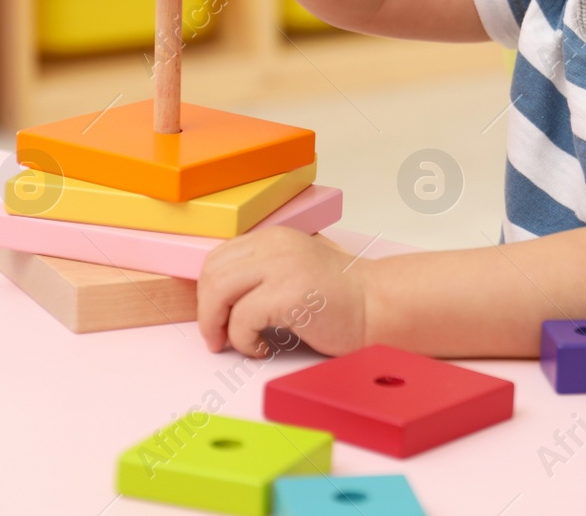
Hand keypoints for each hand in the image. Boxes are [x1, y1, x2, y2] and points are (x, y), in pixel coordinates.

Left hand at [196, 227, 369, 357]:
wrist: (378, 306)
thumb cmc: (340, 298)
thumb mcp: (295, 269)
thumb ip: (262, 272)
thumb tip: (219, 296)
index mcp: (275, 238)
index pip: (217, 258)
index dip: (207, 292)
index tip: (215, 317)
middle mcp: (275, 245)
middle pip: (212, 274)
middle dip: (207, 312)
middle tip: (218, 338)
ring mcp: (282, 266)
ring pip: (219, 292)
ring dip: (218, 326)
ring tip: (235, 344)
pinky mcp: (289, 294)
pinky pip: (242, 320)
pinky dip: (245, 341)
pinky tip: (264, 347)